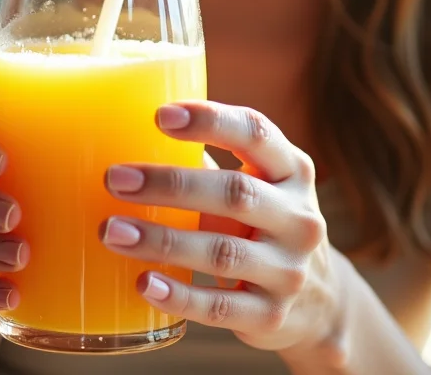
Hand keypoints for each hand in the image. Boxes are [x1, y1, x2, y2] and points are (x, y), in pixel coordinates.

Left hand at [101, 101, 343, 354]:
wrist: (319, 303)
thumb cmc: (262, 227)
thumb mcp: (254, 189)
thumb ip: (206, 167)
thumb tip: (127, 141)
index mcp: (293, 172)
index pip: (257, 134)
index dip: (211, 121)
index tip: (160, 115)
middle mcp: (299, 218)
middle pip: (235, 192)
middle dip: (170, 184)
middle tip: (115, 179)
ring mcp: (289, 270)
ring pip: (222, 252)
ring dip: (162, 241)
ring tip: (112, 231)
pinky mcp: (271, 315)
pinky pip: (219, 306)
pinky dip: (178, 296)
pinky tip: (143, 283)